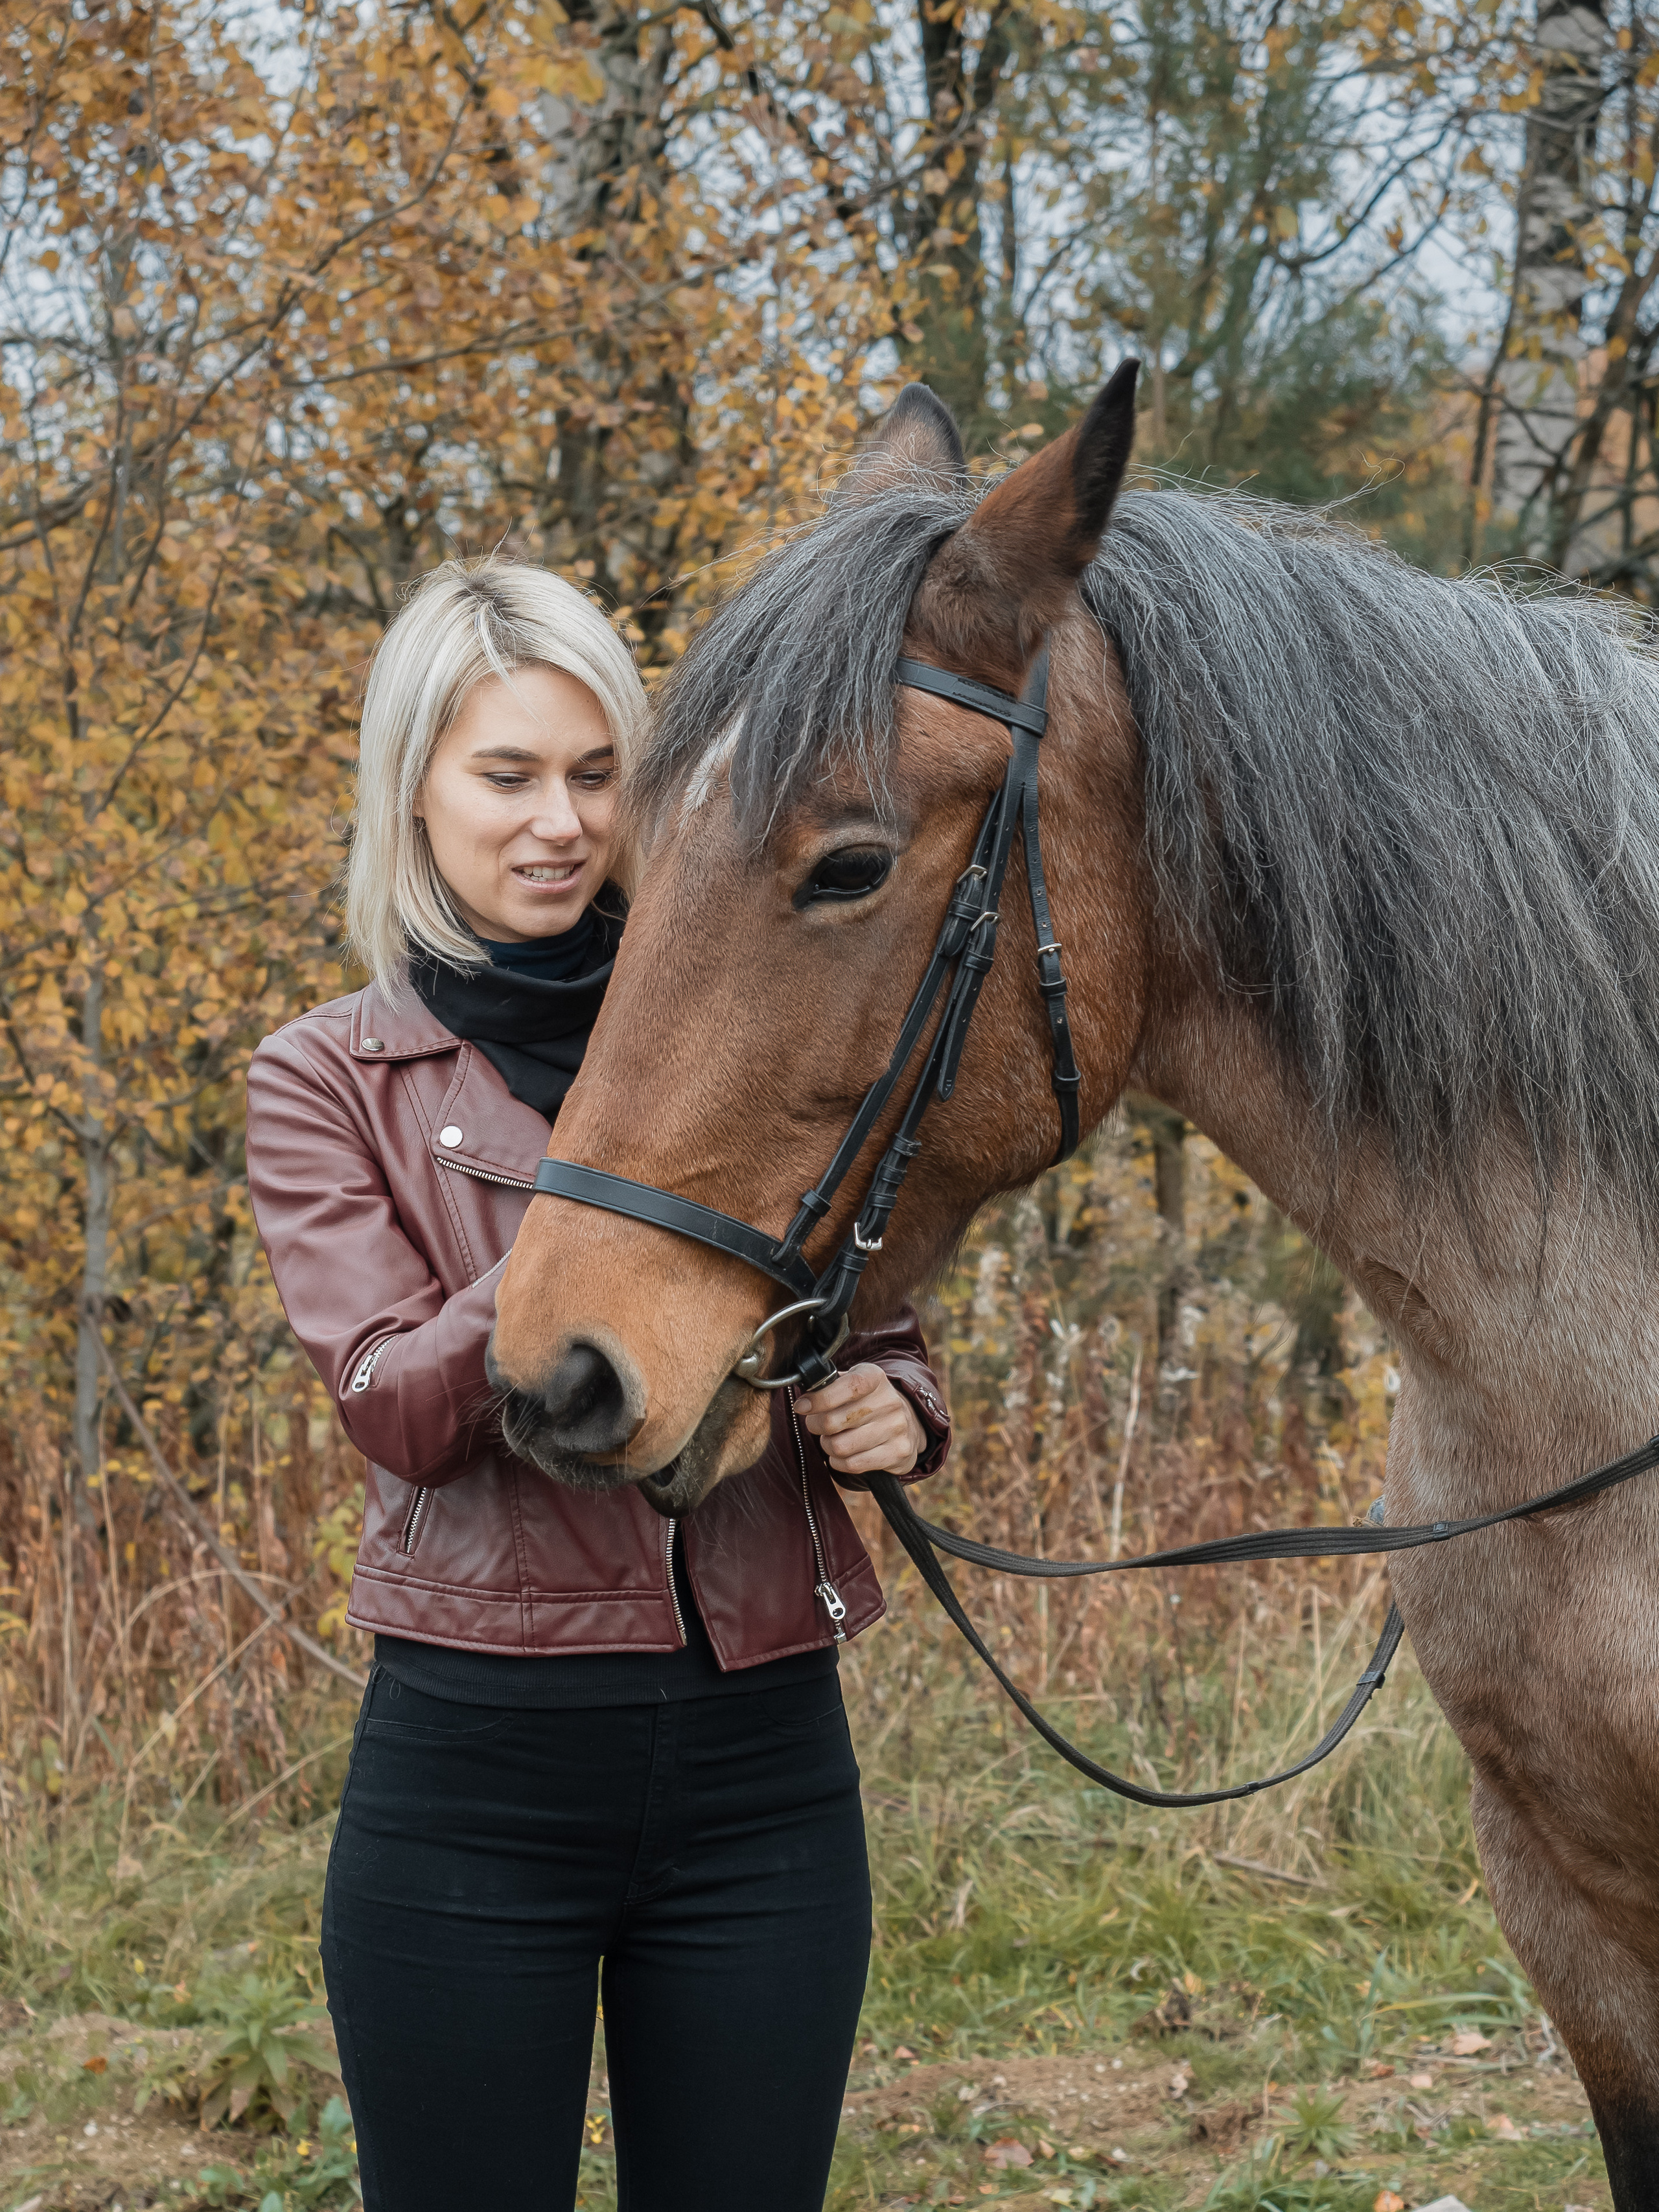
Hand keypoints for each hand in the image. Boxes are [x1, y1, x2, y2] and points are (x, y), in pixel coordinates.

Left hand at [793, 1363, 928, 1479]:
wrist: (905, 1425)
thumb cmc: (866, 1404)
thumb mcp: (851, 1385)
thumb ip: (827, 1387)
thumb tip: (804, 1402)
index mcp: (875, 1377)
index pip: (849, 1385)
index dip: (820, 1398)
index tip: (802, 1407)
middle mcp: (890, 1401)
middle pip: (834, 1421)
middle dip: (816, 1426)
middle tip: (818, 1425)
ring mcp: (896, 1428)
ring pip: (840, 1446)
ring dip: (827, 1446)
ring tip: (832, 1440)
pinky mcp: (898, 1452)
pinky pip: (853, 1464)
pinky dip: (839, 1462)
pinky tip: (841, 1455)